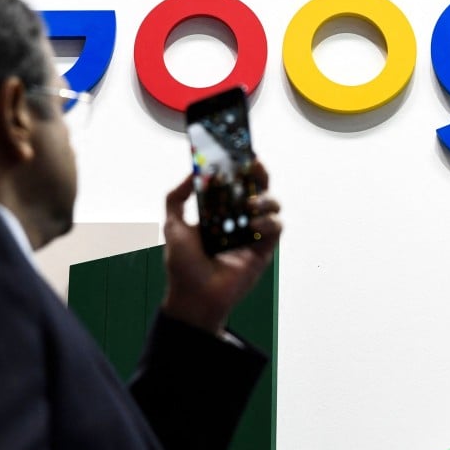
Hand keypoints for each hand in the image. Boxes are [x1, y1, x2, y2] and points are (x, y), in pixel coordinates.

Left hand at [160, 160, 281, 336]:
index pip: (235, 183)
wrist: (194, 296)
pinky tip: (254, 224)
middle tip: (254, 165)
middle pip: (258, 189)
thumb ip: (177, 197)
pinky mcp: (264, 249)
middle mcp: (239, 219)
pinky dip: (269, 221)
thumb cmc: (183, 264)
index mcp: (220, 211)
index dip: (240, 167)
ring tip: (250, 204)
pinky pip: (276, 228)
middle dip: (259, 174)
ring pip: (272, 206)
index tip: (241, 152)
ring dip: (265, 199)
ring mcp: (253, 233)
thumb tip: (192, 172)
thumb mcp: (173, 225)